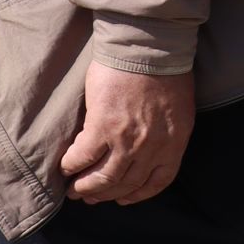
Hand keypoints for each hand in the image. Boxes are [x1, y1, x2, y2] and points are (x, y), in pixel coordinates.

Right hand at [60, 61, 195, 204]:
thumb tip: (146, 140)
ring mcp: (127, 140)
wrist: (149, 45)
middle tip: (89, 197)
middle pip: (126, 184)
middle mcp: (152, 147)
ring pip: (104, 178)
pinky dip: (71, 165)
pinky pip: (82, 157)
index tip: (124, 198)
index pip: (159, 180)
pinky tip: (65, 166)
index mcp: (175, 141)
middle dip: (105, 194)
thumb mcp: (177, 106)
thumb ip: (164, 128)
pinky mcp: (102, 127)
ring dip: (86, 187)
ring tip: (74, 189)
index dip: (138, 194)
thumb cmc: (165, 67)